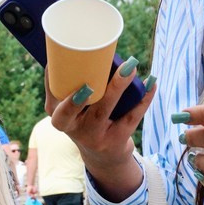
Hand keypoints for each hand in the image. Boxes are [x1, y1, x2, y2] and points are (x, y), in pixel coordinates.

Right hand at [50, 63, 154, 186]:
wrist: (103, 156)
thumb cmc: (87, 119)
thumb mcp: (73, 109)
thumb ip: (77, 84)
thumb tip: (92, 48)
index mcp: (58, 115)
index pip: (53, 100)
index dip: (54, 83)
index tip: (58, 65)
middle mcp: (72, 127)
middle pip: (75, 109)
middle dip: (82, 92)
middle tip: (90, 75)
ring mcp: (94, 136)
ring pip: (103, 111)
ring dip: (117, 88)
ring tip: (129, 68)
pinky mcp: (116, 140)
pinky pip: (131, 118)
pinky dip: (143, 99)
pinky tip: (150, 83)